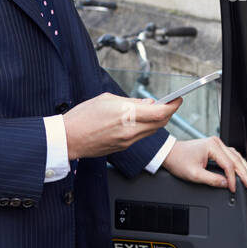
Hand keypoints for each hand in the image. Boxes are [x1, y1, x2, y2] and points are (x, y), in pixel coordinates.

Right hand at [62, 93, 181, 159]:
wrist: (68, 139)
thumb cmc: (82, 116)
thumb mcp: (107, 100)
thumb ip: (131, 102)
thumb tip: (148, 103)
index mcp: (126, 114)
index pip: (160, 112)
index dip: (173, 106)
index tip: (178, 99)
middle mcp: (130, 130)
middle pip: (161, 123)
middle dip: (168, 113)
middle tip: (169, 103)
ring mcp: (127, 142)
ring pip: (152, 131)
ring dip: (157, 121)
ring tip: (152, 110)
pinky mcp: (123, 148)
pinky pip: (140, 137)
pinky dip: (144, 128)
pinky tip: (138, 121)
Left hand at [162, 137, 246, 192]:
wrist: (169, 153)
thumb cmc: (179, 160)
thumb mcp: (194, 174)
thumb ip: (212, 180)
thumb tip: (225, 184)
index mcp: (212, 146)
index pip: (229, 165)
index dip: (233, 178)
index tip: (233, 188)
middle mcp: (216, 143)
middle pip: (236, 159)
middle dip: (244, 173)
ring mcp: (216, 144)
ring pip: (236, 156)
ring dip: (243, 167)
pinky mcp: (214, 147)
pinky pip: (231, 155)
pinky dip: (237, 163)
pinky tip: (241, 169)